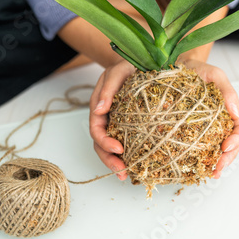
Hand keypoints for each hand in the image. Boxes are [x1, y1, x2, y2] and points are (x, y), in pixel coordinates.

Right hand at [89, 60, 134, 179]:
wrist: (143, 63)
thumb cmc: (128, 65)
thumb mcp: (117, 71)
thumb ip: (108, 88)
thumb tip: (100, 109)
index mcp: (100, 106)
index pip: (96, 128)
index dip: (104, 141)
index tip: (119, 149)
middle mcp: (106, 117)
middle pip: (101, 143)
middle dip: (109, 159)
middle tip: (122, 171)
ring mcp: (117, 123)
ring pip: (111, 147)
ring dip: (116, 162)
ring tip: (126, 175)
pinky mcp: (130, 126)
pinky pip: (127, 142)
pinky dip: (129, 155)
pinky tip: (136, 165)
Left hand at [180, 59, 238, 178]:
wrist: (180, 66)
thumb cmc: (200, 69)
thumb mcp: (215, 75)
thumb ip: (227, 91)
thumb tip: (236, 111)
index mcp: (231, 110)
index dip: (236, 141)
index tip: (225, 147)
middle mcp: (222, 121)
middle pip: (231, 145)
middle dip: (227, 159)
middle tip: (217, 170)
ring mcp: (208, 127)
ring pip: (217, 149)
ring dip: (215, 163)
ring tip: (209, 173)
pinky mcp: (193, 129)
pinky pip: (199, 145)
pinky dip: (199, 157)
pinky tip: (194, 166)